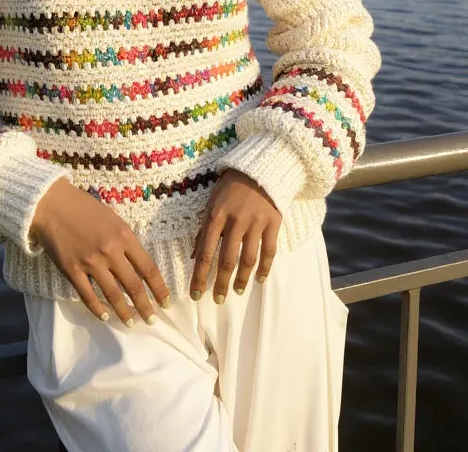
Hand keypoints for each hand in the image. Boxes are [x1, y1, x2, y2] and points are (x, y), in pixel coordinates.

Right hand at [30, 179, 169, 325]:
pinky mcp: (72, 270)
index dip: (159, 288)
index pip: (148, 268)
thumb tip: (137, 263)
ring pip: (113, 295)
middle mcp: (111, 251)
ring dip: (124, 312)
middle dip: (145, 306)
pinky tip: (104, 317)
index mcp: (125, 236)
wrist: (53, 204)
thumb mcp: (114, 219)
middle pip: (134, 285)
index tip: (166, 302)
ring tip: (132, 323)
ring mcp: (91, 262)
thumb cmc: (85, 208)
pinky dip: (97, 309)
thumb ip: (126, 241)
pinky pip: (87, 295)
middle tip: (152, 320)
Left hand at [190, 169, 280, 303]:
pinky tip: (259, 280)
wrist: (259, 169)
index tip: (195, 294)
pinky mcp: (273, 222)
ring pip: (249, 259)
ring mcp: (256, 222)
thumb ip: (204, 229)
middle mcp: (236, 220)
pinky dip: (265, 268)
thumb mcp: (212, 203)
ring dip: (241, 279)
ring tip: (236, 291)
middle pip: (227, 260)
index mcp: (216, 215)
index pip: (205, 252)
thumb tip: (194, 256)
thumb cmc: (230, 187)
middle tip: (217, 299)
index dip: (200, 276)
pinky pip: (269, 251)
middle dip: (221, 283)